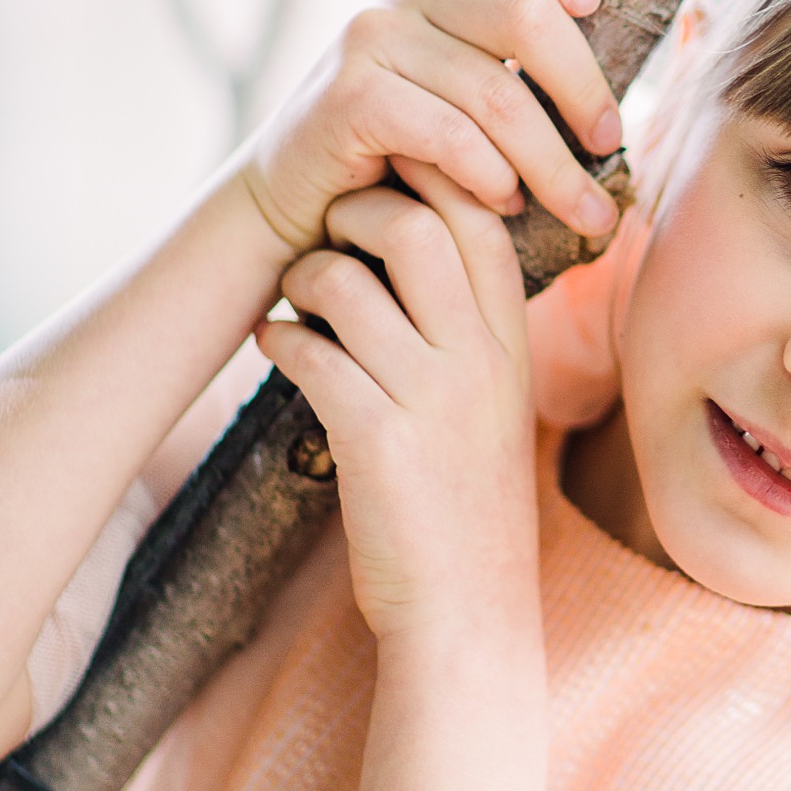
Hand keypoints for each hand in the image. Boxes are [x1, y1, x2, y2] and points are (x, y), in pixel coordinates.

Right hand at [237, 0, 621, 264]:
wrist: (293, 206)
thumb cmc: (398, 160)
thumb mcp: (457, 98)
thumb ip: (511, 69)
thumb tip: (616, 84)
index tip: (593, 5)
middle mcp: (404, 0)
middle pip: (525, 13)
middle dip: (584, 88)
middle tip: (609, 146)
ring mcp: (370, 41)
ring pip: (497, 94)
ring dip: (551, 164)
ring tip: (579, 209)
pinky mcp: (348, 98)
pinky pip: (448, 133)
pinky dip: (490, 175)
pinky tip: (504, 205)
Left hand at [257, 167, 538, 642]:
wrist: (468, 608)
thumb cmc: (467, 499)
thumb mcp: (494, 402)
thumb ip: (471, 328)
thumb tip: (416, 239)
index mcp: (512, 343)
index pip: (480, 218)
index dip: (428, 181)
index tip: (384, 187)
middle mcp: (480, 361)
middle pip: (417, 226)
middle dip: (356, 213)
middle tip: (330, 238)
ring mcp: (431, 399)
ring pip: (347, 283)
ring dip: (303, 277)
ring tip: (297, 303)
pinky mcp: (376, 441)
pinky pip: (309, 352)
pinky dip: (278, 339)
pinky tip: (278, 350)